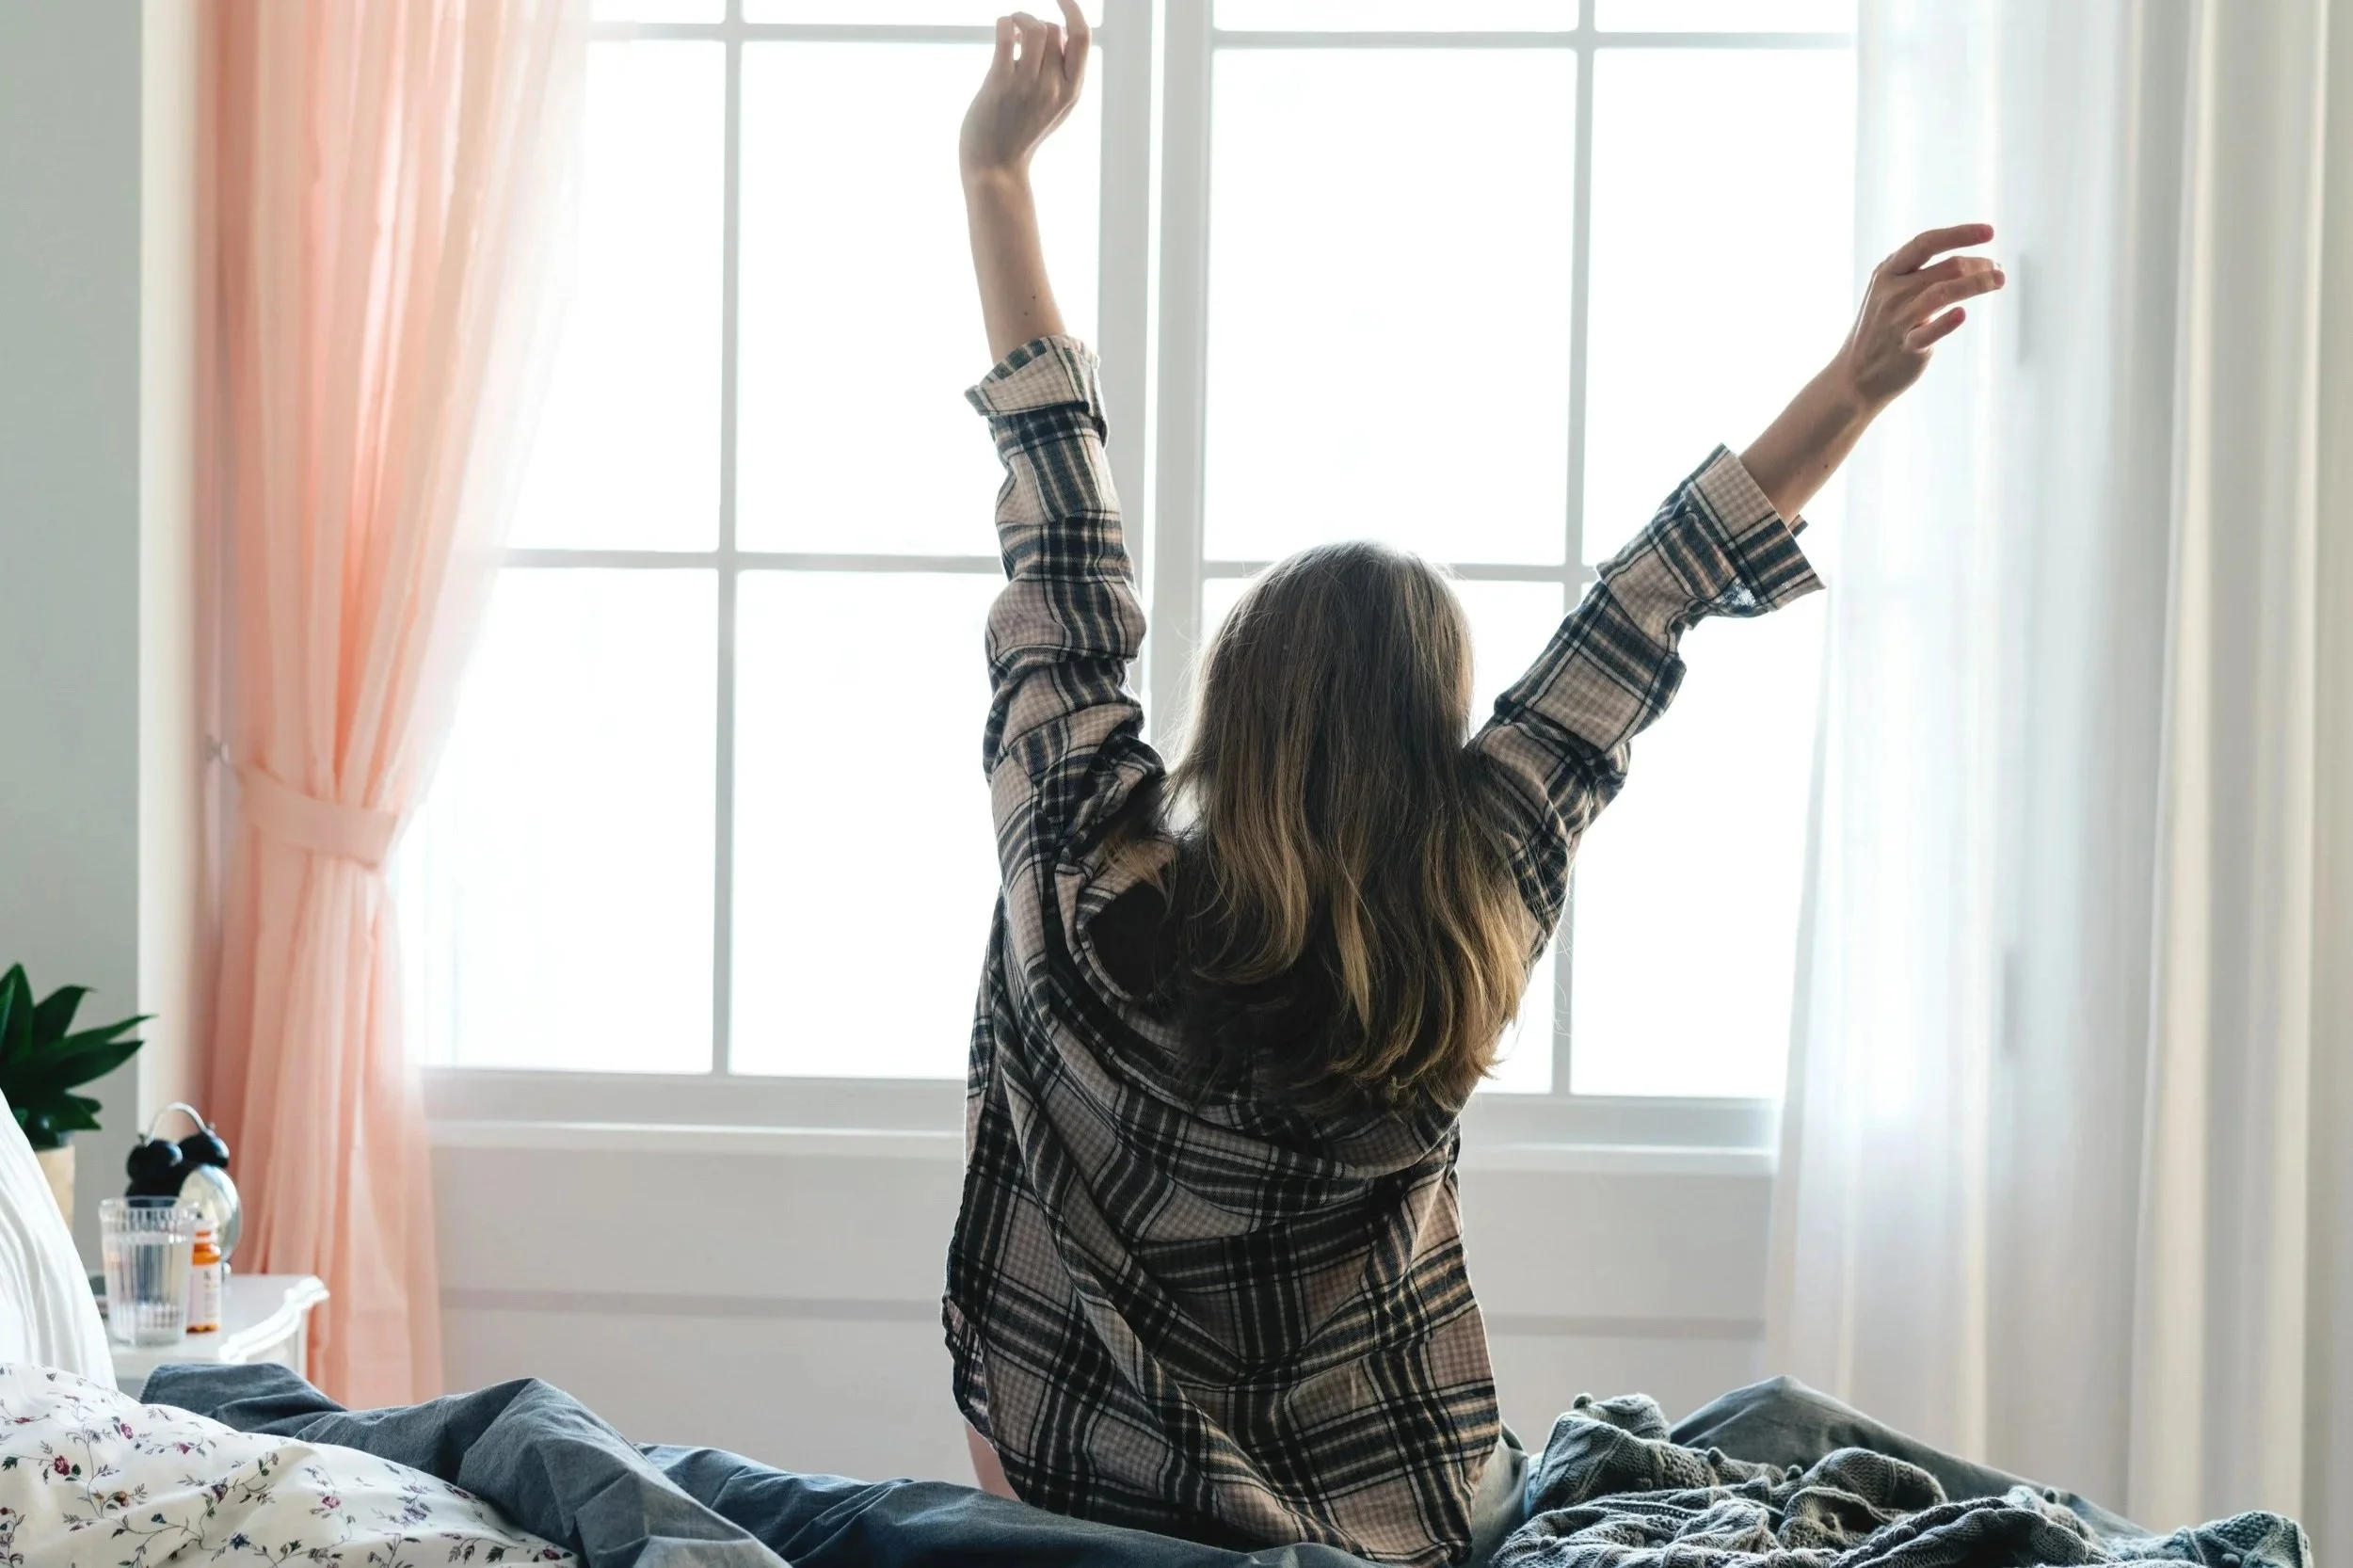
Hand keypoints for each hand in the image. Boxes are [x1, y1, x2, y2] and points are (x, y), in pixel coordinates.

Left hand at [960, 2, 1090, 184]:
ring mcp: (1027, 85)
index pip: (1082, 38)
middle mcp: (1053, 87)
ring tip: (1011, 29)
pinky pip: (1005, 34)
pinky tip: (1002, 32)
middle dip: (1036, 24)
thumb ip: (1062, 74)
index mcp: (1071, 91)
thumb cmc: (1021, 133)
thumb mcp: (1055, 107)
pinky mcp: (1000, 84)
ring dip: (1020, 18)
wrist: (995, 167)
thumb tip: (1058, 31)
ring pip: (1033, 27)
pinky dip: (1003, 23)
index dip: (1073, 10)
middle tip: (1020, 38)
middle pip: (1052, 30)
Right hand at [1831, 223, 2005, 407]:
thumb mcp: (1890, 293)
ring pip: (1943, 293)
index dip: (1960, 234)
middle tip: (1998, 271)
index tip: (1989, 232)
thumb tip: (1973, 262)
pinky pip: (1928, 333)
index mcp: (1887, 273)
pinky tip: (1961, 315)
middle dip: (1978, 265)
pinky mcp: (1906, 347)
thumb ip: (1921, 275)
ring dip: (1977, 284)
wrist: (1854, 376)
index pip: (1926, 243)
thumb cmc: (1882, 330)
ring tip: (1998, 281)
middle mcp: (1891, 292)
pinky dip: (1945, 323)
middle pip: (1945, 268)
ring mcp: (1897, 320)